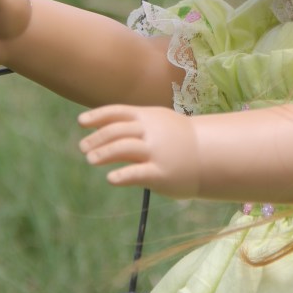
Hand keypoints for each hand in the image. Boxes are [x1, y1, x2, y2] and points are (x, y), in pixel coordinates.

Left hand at [79, 105, 199, 197]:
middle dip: (97, 138)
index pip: (118, 112)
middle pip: (117, 131)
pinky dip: (122, 175)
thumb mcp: (159, 122)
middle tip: (84, 148)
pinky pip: (138, 173)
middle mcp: (151, 131)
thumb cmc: (179, 140)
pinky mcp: (161, 173)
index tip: (81, 122)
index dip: (97, 116)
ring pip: (124, 148)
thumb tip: (103, 128)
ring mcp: (156, 152)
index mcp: (148, 116)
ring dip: (104, 153)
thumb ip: (135, 124)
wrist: (211, 155)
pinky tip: (111, 179)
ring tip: (91, 159)